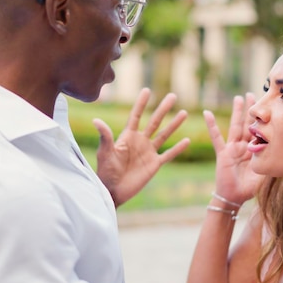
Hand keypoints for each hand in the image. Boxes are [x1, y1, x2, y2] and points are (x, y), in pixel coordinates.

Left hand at [93, 88, 189, 206]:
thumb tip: (96, 120)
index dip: (141, 103)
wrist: (113, 192)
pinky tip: (187, 140)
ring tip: (184, 112)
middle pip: (154, 121)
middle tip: (173, 96)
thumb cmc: (105, 172)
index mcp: (127, 136)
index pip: (136, 116)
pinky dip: (178, 148)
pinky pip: (168, 154)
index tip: (147, 90)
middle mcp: (140, 141)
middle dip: (163, 109)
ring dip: (174, 124)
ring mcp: (148, 152)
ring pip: (164, 135)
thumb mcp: (105, 153)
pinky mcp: (154, 164)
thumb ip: (105, 136)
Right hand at [204, 93, 265, 205]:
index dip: (263, 119)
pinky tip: (207, 113)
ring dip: (236, 112)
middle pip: (248, 124)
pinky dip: (211, 125)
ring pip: (235, 126)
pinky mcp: (222, 153)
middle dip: (251, 110)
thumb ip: (271, 162)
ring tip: (238, 98)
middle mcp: (243, 146)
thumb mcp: (265, 173)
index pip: (260, 131)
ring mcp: (232, 148)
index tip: (269, 106)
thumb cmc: (249, 188)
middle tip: (254, 94)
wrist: (234, 197)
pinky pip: (216, 137)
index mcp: (254, 150)